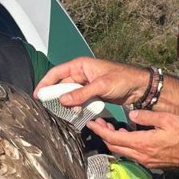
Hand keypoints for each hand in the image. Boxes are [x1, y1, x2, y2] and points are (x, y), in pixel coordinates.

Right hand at [33, 57, 149, 107]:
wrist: (140, 87)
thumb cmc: (123, 79)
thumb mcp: (101, 86)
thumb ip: (81, 93)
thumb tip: (63, 100)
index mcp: (81, 65)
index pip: (57, 72)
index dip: (46, 83)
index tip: (38, 95)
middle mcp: (82, 73)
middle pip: (62, 84)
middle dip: (56, 96)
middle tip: (48, 107)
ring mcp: (87, 84)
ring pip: (70, 94)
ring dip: (67, 103)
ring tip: (65, 112)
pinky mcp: (93, 93)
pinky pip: (79, 100)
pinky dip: (76, 106)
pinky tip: (76, 112)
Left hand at [87, 111, 178, 169]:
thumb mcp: (167, 119)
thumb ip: (147, 116)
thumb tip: (132, 114)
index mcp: (142, 143)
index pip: (113, 138)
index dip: (100, 130)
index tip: (92, 123)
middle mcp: (140, 155)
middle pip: (114, 146)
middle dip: (103, 134)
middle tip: (98, 124)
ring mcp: (145, 161)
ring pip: (122, 151)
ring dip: (114, 140)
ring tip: (111, 128)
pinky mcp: (151, 163)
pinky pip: (132, 154)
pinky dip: (125, 144)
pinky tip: (128, 135)